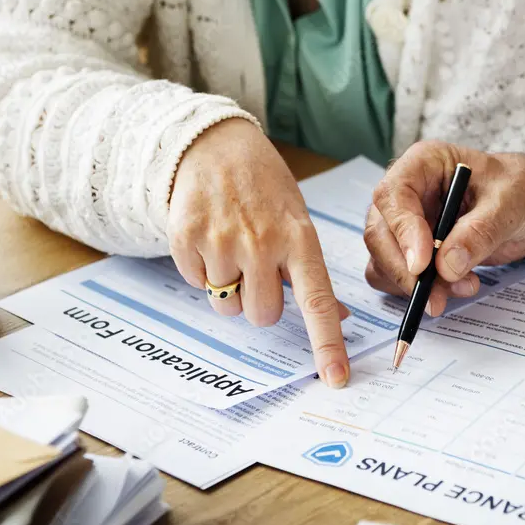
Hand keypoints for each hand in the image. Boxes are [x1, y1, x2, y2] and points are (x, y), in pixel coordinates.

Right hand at [168, 118, 349, 387]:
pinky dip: (202, 269)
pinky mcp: (186, 237)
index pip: (316, 301)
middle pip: (263, 316)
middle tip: (257, 269)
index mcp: (299, 239)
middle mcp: (262, 243)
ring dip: (229, 288)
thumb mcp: (298, 222)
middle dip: (260, 302)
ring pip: (227, 306)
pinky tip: (209, 238)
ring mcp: (222, 240)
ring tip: (232, 248)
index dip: (326, 343)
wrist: (215, 145)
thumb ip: (312, 273)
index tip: (336, 378)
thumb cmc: (265, 190)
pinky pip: (195, 283)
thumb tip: (339, 317)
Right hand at [364, 141, 524, 315]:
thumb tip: (446, 266)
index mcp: (424, 163)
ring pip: (382, 260)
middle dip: (405, 270)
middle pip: (379, 233)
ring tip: (463, 287)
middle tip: (436, 296)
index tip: (422, 265)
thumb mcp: (509, 203)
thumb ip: (479, 232)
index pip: (393, 195)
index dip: (402, 231)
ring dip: (415, 285)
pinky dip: (419, 291)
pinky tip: (453, 288)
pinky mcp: (410, 251)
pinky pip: (396, 277)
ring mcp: (404, 223)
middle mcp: (406, 192)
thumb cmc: (519, 189)